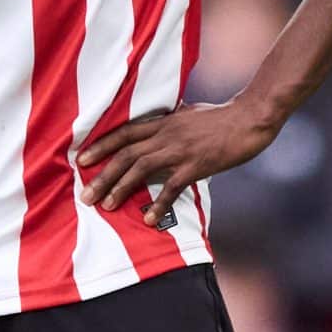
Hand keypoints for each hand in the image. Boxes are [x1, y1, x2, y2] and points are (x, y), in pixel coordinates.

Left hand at [74, 100, 279, 226]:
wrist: (249, 118)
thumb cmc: (221, 116)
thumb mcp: (189, 113)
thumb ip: (171, 120)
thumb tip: (161, 123)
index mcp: (163, 121)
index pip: (124, 133)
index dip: (101, 145)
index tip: (81, 159)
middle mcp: (166, 134)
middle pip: (126, 154)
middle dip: (103, 175)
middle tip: (85, 195)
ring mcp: (180, 149)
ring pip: (141, 168)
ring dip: (120, 188)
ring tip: (106, 207)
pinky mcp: (196, 165)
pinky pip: (172, 186)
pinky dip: (158, 204)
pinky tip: (148, 219)